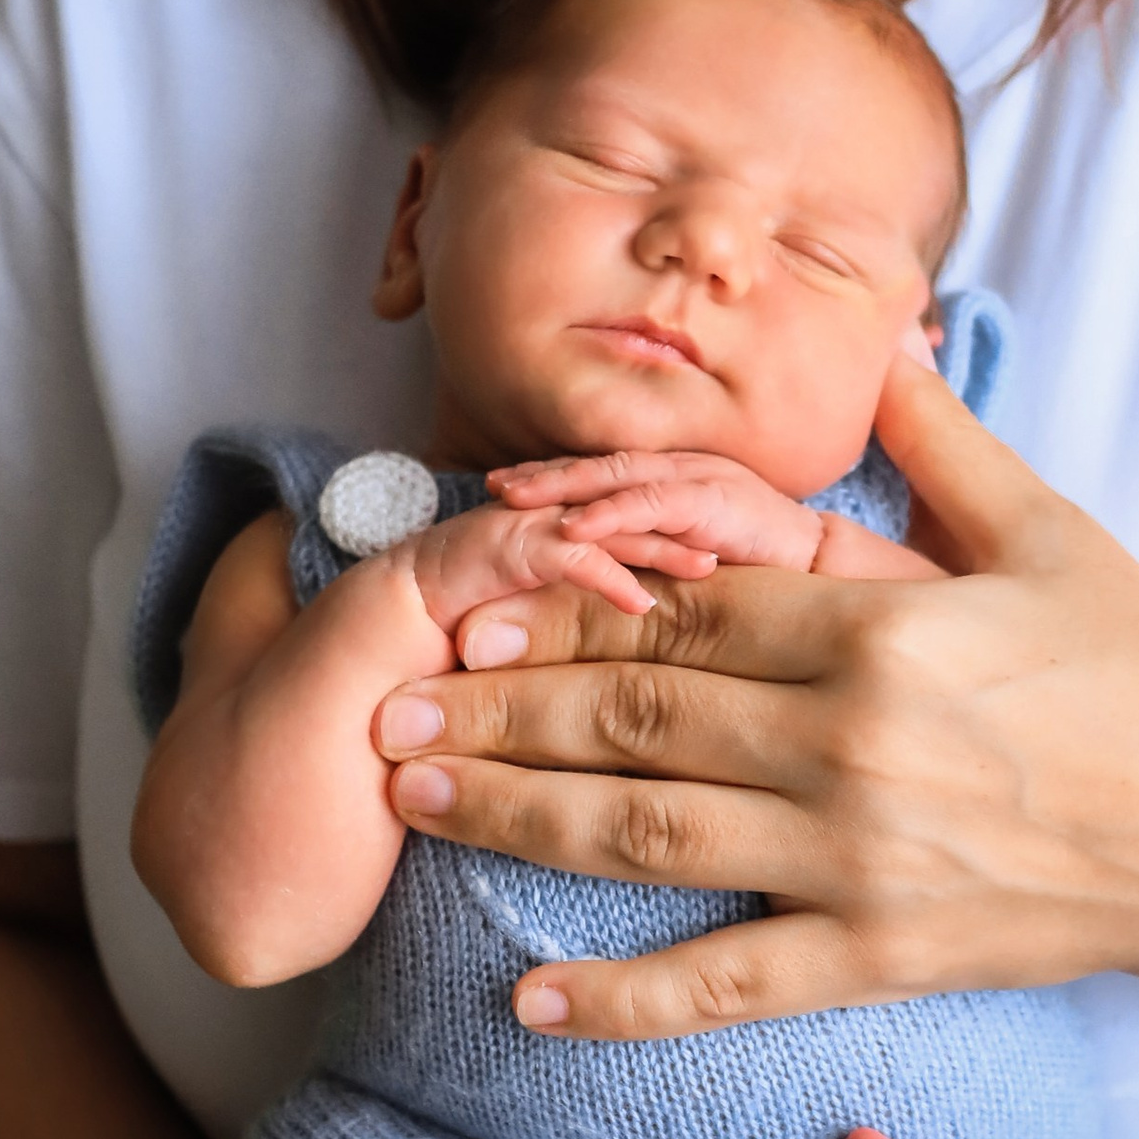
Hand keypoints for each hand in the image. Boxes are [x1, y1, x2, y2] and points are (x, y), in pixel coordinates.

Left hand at [383, 350, 1138, 1036]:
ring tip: (414, 790)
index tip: (472, 593)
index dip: (569, 601)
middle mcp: (852, 744)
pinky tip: (528, 999)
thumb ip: (940, 435)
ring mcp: (859, 861)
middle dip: (499, 701)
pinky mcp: (880, 956)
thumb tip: (880, 327)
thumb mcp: (1048, 529)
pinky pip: (727, 984)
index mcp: (885, 628)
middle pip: (636, 713)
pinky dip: (623, 1000)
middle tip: (386, 696)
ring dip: (516, 811)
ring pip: (647, 834)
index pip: (689, 607)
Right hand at [404, 498, 720, 675]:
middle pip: (634, 510)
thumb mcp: (546, 612)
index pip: (639, 515)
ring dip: (660, 546)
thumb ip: (588, 609)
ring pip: (607, 526)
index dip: (687, 525)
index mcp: (565, 523)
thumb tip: (644, 628)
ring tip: (708, 567)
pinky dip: (606, 576)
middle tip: (744, 544)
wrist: (394, 620)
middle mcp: (550, 515)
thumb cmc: (471, 620)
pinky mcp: (503, 547)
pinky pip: (566, 557)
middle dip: (689, 524)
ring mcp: (528, 525)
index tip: (740, 547)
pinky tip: (641, 602)